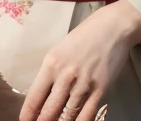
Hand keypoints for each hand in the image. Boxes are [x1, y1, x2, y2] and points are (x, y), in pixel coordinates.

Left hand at [19, 0, 140, 120]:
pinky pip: (88, 114)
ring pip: (68, 115)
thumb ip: (51, 72)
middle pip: (50, 110)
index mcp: (51, 64)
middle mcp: (65, 75)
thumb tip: (43, 95)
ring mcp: (84, 84)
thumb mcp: (59, 50)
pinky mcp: (100, 89)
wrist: (112, 28)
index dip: (28, 114)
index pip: (35, 96)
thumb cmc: (83, 37)